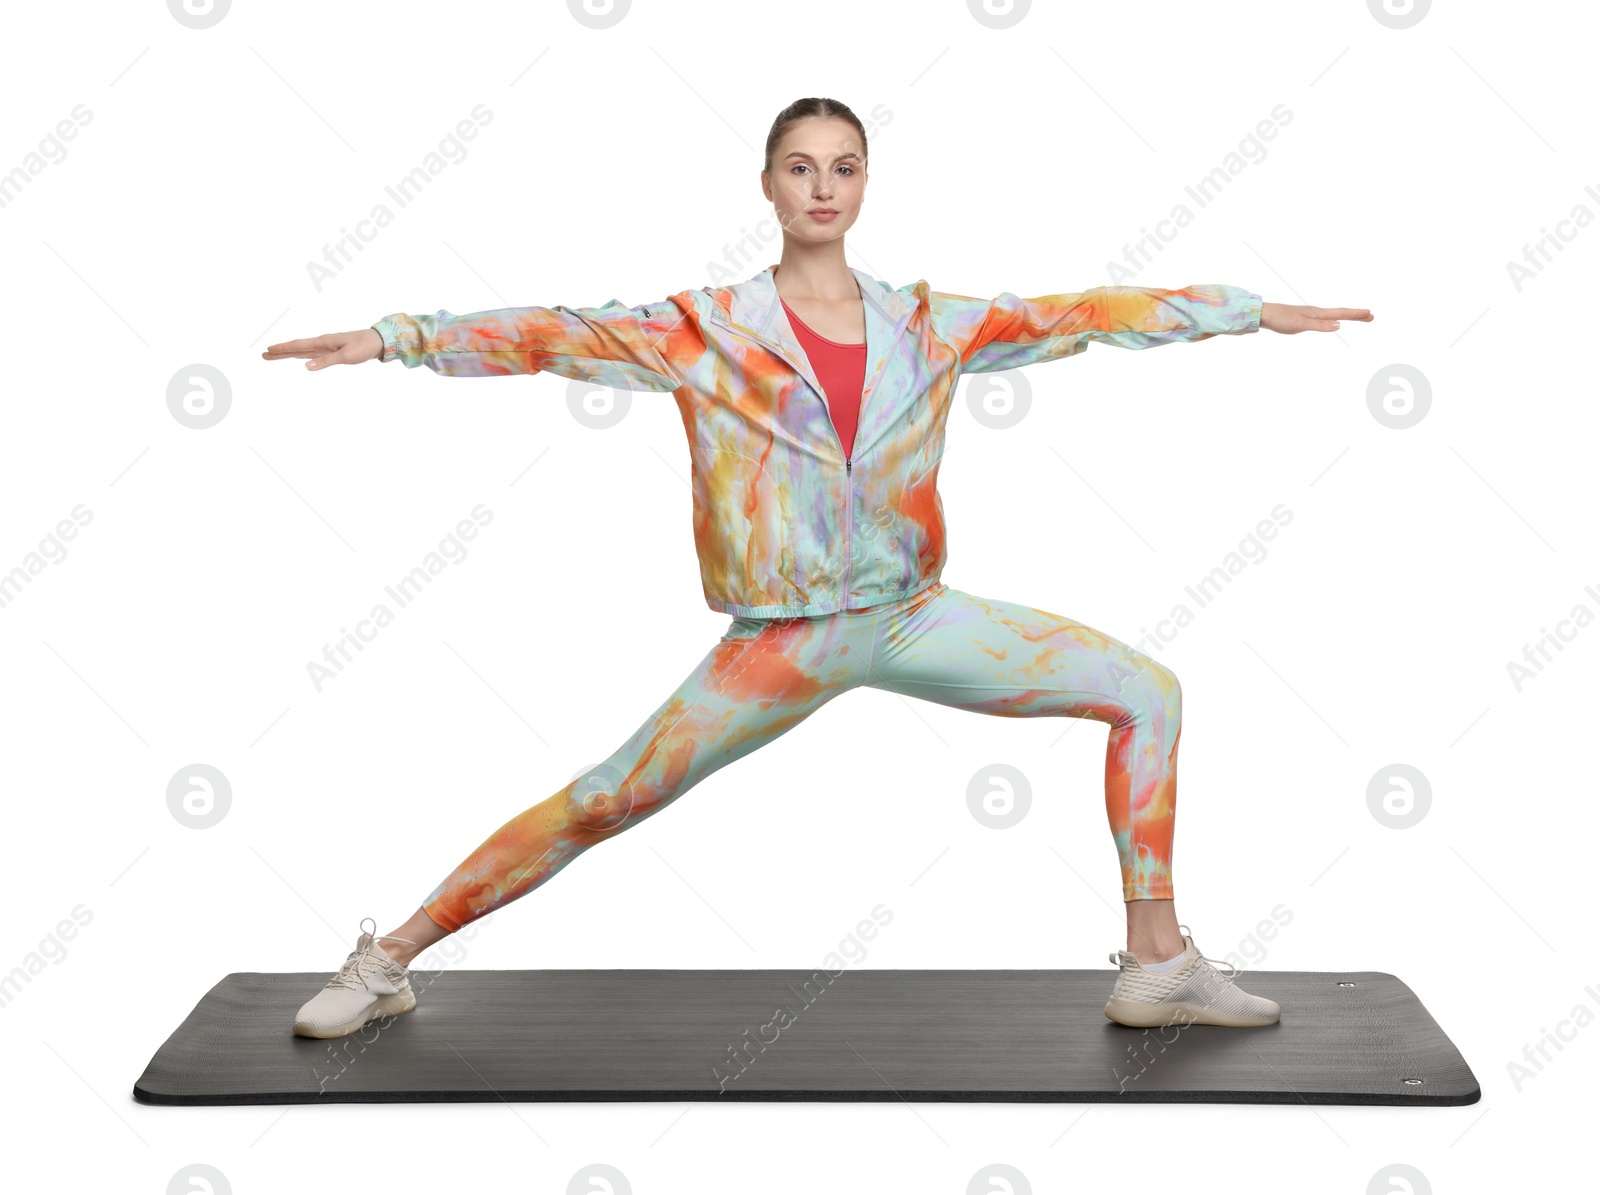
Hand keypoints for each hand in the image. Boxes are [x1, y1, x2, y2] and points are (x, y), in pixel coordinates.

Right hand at [262, 327, 384, 369]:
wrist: (377, 342)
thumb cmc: (363, 347)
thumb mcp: (346, 356)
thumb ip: (326, 361)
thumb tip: (306, 367)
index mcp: (323, 342)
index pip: (298, 346)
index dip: (283, 348)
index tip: (268, 350)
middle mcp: (322, 343)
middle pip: (296, 348)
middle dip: (280, 352)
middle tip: (263, 355)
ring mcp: (326, 347)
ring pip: (302, 351)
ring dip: (288, 354)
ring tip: (274, 355)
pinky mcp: (332, 351)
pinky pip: (312, 354)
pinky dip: (302, 356)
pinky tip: (299, 358)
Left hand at [1260, 302, 1372, 333]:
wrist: (1264, 314)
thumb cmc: (1280, 319)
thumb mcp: (1300, 325)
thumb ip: (1319, 326)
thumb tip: (1339, 325)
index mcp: (1317, 313)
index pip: (1341, 314)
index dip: (1355, 315)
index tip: (1370, 314)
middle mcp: (1316, 312)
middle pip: (1341, 313)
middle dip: (1356, 315)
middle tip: (1371, 317)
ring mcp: (1311, 314)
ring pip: (1334, 315)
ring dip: (1348, 316)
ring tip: (1359, 317)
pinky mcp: (1305, 317)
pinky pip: (1326, 318)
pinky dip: (1335, 318)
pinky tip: (1334, 321)